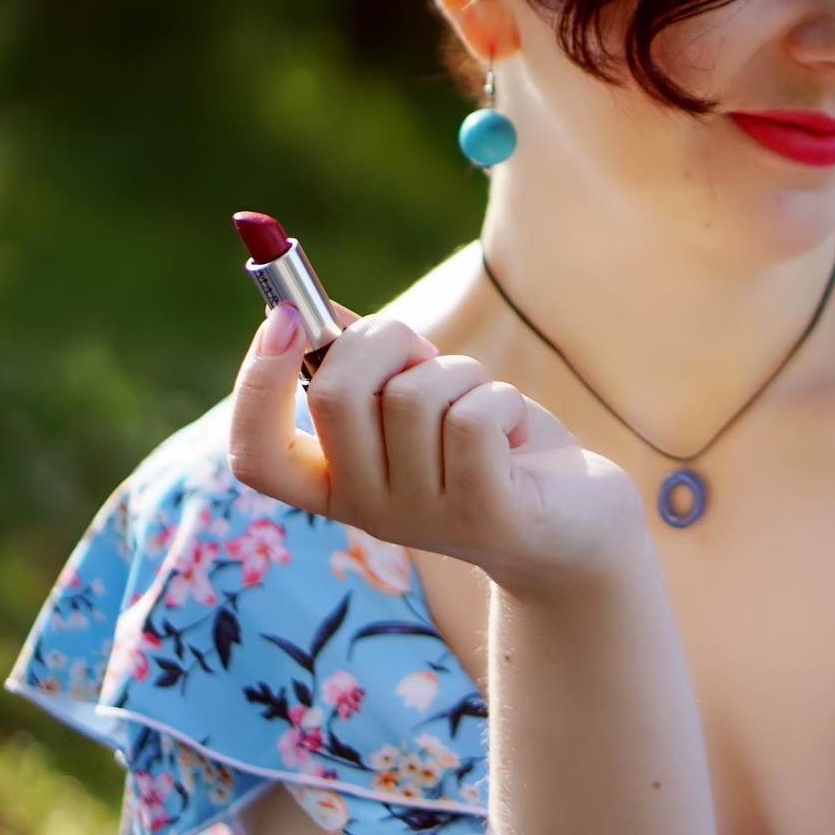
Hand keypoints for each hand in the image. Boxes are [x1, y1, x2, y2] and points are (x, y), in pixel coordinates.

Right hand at [227, 303, 649, 597]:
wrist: (579, 527)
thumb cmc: (496, 452)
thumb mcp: (424, 405)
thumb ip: (367, 365)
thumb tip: (308, 308)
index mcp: (337, 486)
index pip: (256, 453)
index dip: (255, 384)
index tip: (282, 318)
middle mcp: (368, 511)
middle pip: (336, 394)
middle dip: (385, 340)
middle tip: (425, 351)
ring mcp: (424, 519)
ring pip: (415, 395)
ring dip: (461, 374)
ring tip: (488, 406)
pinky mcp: (485, 514)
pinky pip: (472, 418)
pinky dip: (500, 398)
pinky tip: (515, 431)